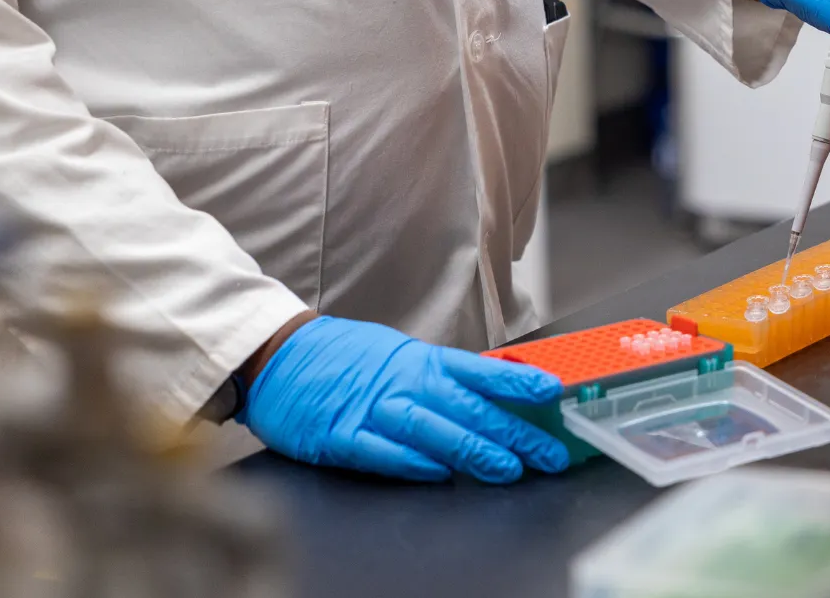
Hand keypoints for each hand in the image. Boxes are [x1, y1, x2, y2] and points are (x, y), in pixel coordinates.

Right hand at [240, 316, 568, 482]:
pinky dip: (411, 463)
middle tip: (548, 452)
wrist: (278, 354)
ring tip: (507, 469)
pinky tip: (437, 475)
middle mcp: (403, 383)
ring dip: (473, 450)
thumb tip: (491, 395)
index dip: (518, 381)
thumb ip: (441, 378)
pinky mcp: (341, 436)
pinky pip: (382, 451)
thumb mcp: (399, 356)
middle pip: (467, 407)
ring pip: (432, 429)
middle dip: (513, 432)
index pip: (480, 370)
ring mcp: (372, 409)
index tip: (552, 392)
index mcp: (421, 361)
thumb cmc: (343, 358)